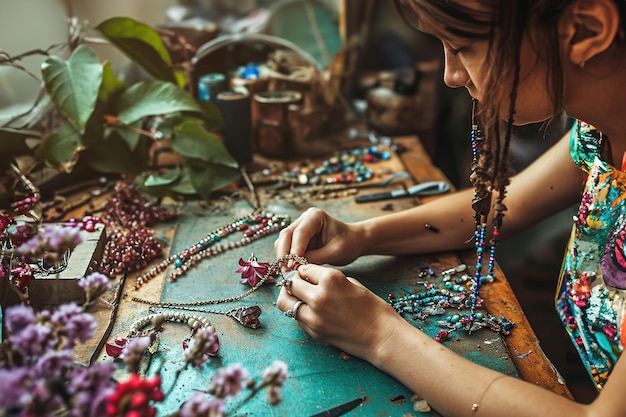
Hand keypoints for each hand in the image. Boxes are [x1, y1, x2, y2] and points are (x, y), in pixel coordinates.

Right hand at [274, 207, 364, 265]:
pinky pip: (286, 248)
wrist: (353, 241)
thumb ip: (316, 258)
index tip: (292, 266)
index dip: (294, 251)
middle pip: (285, 236)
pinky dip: (286, 259)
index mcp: (315, 216)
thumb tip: (295, 267)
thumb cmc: (348, 243)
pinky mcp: (297, 238)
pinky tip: (290, 270)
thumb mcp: (335, 252)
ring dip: (283, 258)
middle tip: (286, 272)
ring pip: (282, 242)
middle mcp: (304, 219)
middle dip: (284, 255)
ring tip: (287, 273)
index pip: (299, 233)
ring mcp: (299, 227)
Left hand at [276, 263, 405, 362]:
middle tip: (299, 283)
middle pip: (290, 283)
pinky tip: (309, 310)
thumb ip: (327, 279)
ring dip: (289, 297)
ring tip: (298, 297)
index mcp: (331, 278)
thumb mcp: (350, 282)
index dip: (305, 270)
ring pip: (284, 302)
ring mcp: (313, 316)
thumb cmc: (371, 307)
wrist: (381, 335)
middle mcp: (318, 296)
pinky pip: (296, 317)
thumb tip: (308, 279)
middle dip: (293, 281)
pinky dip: (298, 312)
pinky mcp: (313, 331)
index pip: (304, 268)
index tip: (307, 273)